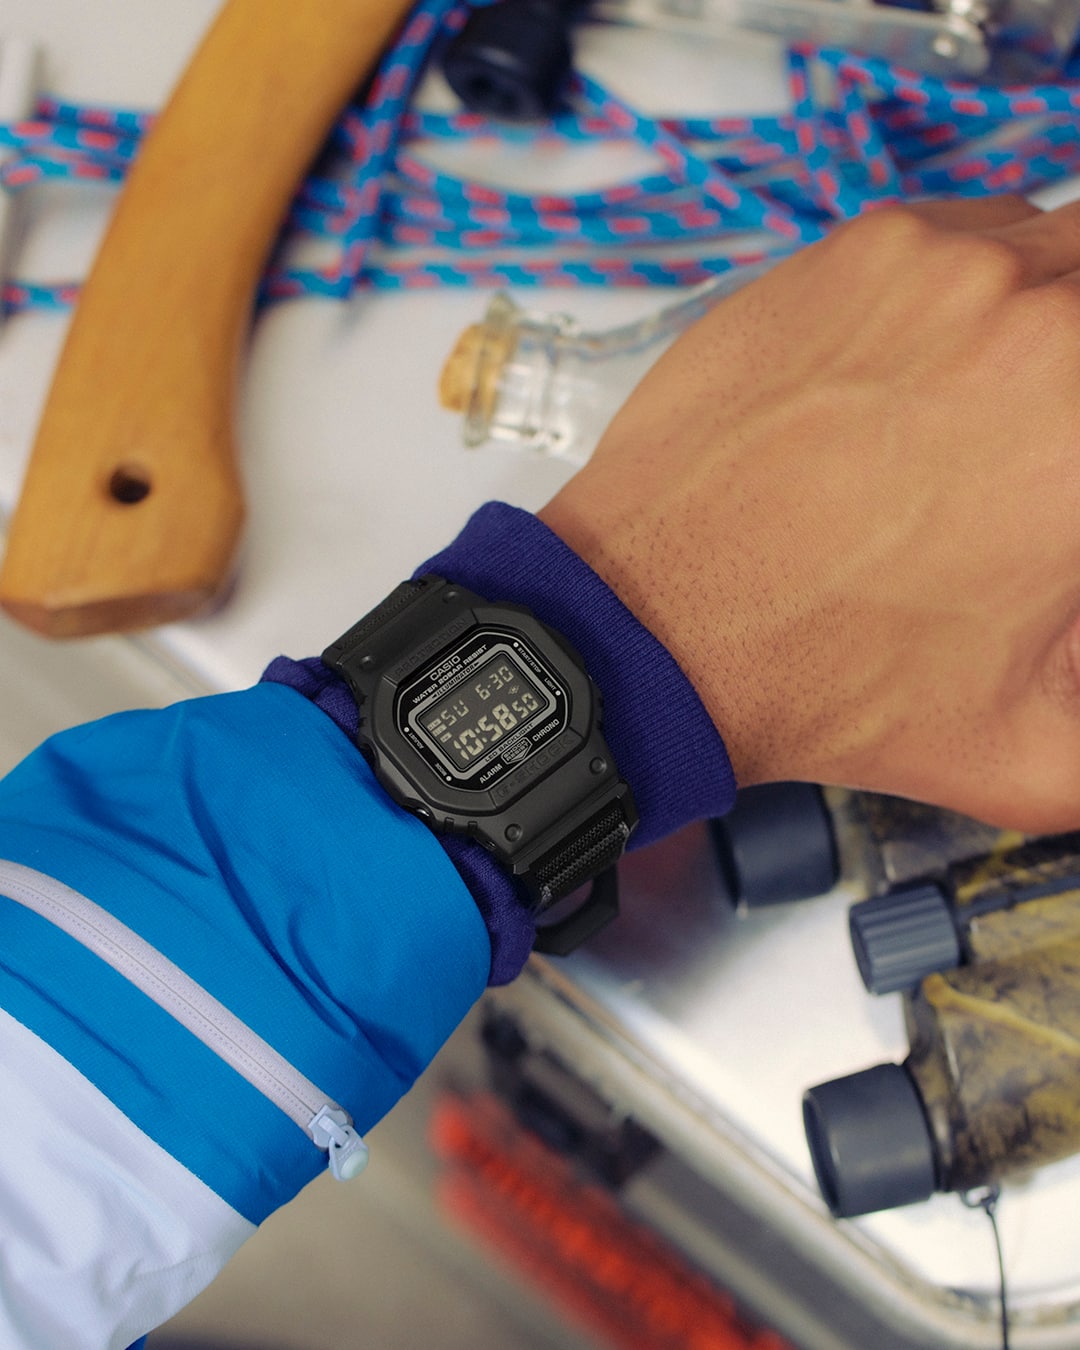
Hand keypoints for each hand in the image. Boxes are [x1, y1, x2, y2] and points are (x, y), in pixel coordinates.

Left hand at [540, 196, 1079, 832]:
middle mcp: (1049, 325)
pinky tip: (916, 372)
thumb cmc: (825, 681)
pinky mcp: (864, 249)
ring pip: (1060, 249)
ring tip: (986, 407)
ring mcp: (952, 268)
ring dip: (1052, 313)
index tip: (1067, 475)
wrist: (659, 625)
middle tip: (1045, 432)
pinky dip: (970, 289)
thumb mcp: (1031, 752)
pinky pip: (968, 236)